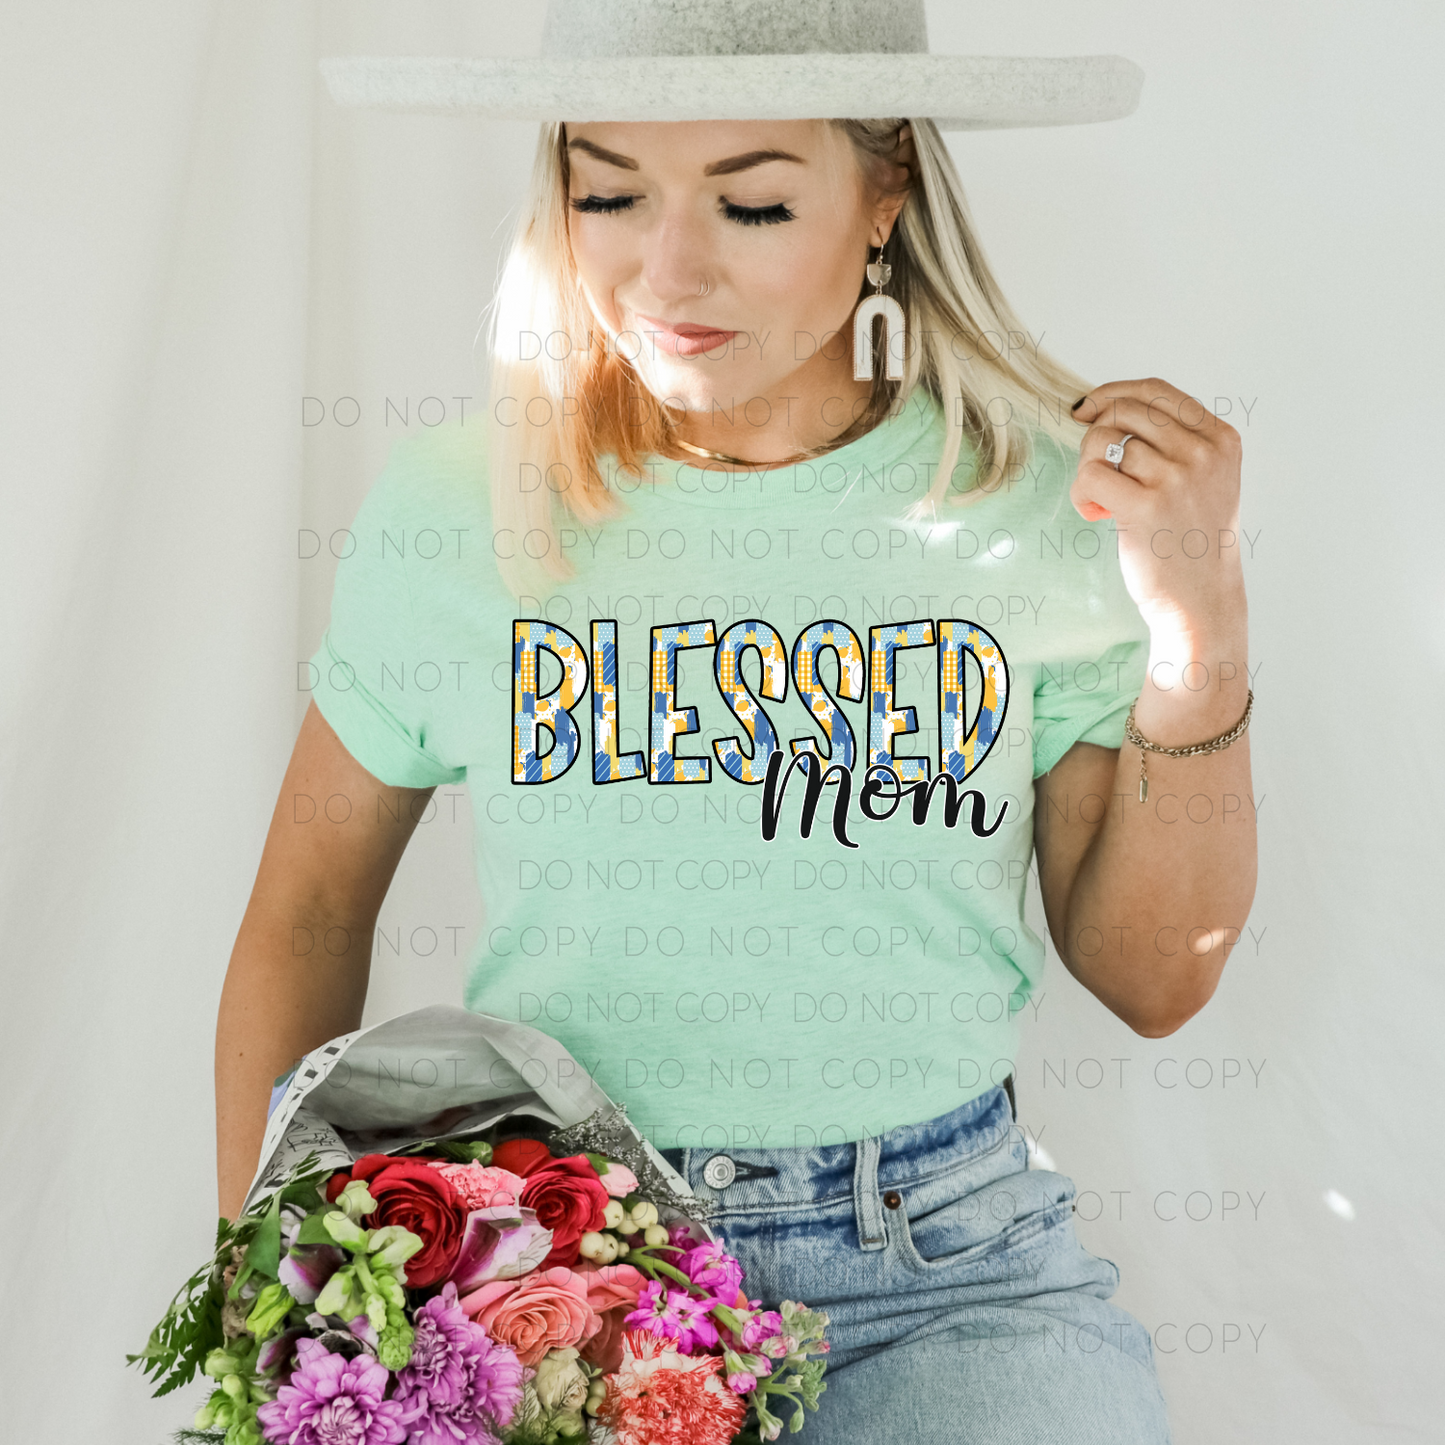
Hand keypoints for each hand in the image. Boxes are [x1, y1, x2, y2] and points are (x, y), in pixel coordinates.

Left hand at [1070, 378, 1244, 634]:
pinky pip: (1090, 475)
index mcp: (1220, 439)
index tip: (1086, 409)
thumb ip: (1174, 442)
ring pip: (1102, 441)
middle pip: (1124, 412)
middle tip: (1097, 473)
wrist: (1201, 599)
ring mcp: (1177, 477)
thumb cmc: (1190, 541)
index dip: (1112, 393)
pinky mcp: (1146, 505)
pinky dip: (1082, 495)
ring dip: (1088, 472)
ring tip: (1102, 503)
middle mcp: (1203, 452)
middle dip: (1095, 437)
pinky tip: (1097, 515)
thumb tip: (1107, 408)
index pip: (1156, 392)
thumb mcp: (1203, 480)